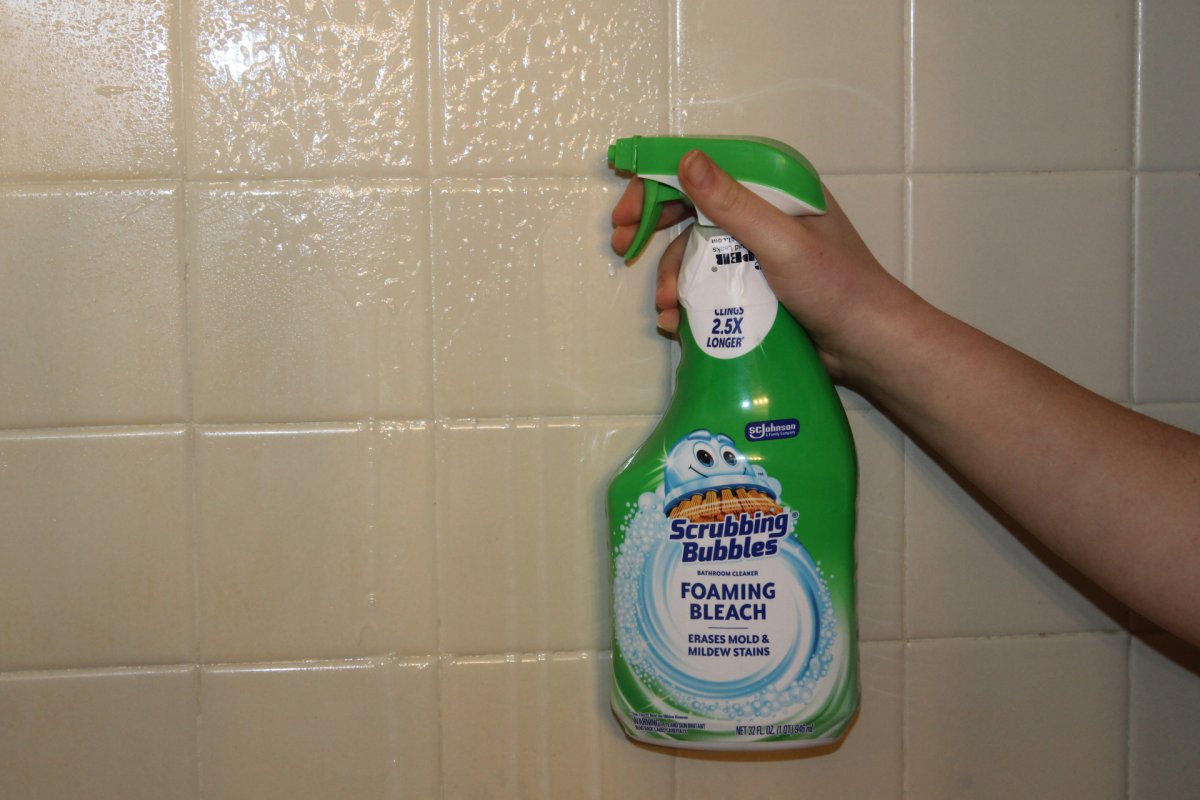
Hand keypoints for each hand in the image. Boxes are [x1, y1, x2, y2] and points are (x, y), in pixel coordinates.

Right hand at [612, 150, 916, 386]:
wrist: (866, 345)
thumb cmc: (837, 287)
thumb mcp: (781, 243)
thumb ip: (734, 205)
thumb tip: (687, 160)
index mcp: (776, 186)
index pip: (707, 166)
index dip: (660, 177)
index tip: (626, 199)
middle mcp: (764, 210)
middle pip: (693, 206)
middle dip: (653, 226)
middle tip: (621, 245)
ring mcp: (757, 248)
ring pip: (696, 250)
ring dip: (671, 274)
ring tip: (666, 304)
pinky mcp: (754, 284)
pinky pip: (708, 282)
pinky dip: (687, 298)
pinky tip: (676, 319)